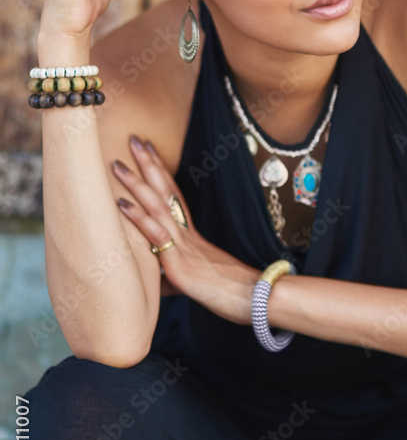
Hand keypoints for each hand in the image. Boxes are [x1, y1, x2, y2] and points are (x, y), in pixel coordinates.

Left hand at [112, 135, 259, 325]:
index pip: (174, 195)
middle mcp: (186, 234)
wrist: (254, 300)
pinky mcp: (179, 263)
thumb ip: (174, 277)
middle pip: (166, 191)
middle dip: (148, 164)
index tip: (148, 149)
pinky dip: (137, 217)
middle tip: (133, 138)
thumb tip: (156, 283)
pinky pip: (156, 235)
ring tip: (118, 163)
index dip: (160, 171)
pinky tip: (121, 203)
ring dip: (136, 183)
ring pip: (158, 207)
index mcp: (191, 236)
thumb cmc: (229, 295)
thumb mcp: (196, 282)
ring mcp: (182, 246)